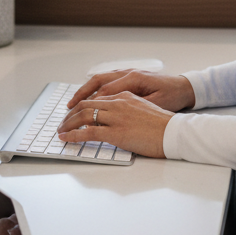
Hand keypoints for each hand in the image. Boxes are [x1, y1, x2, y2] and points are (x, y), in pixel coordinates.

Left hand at [57, 92, 172, 158]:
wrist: (174, 132)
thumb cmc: (164, 125)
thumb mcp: (144, 110)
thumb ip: (128, 110)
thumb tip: (118, 119)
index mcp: (125, 96)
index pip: (97, 98)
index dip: (81, 105)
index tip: (73, 113)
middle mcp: (118, 103)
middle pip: (86, 104)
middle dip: (70, 114)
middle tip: (63, 122)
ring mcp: (116, 117)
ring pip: (84, 116)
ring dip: (68, 123)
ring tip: (61, 131)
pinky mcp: (116, 133)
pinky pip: (88, 132)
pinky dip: (73, 134)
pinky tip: (66, 138)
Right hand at [67, 69, 195, 112]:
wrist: (185, 88)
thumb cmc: (172, 97)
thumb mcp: (155, 104)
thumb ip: (134, 105)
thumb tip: (114, 110)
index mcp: (134, 78)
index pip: (105, 90)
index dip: (90, 103)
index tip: (78, 114)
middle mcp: (129, 73)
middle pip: (98, 81)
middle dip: (82, 94)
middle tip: (69, 107)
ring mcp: (129, 73)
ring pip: (101, 79)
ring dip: (87, 90)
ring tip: (74, 102)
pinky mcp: (130, 77)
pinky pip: (108, 80)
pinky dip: (96, 87)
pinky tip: (90, 97)